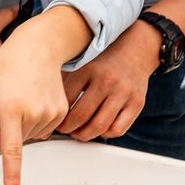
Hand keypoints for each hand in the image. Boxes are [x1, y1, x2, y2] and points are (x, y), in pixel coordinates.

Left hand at [0, 14, 79, 184]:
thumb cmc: (7, 65)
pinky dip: (34, 121)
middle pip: (14, 143)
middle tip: (2, 105)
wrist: (39, 46)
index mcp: (11, 108)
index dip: (11, 175)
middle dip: (5, 132)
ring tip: (19, 98)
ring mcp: (51, 114)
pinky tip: (32, 100)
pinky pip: (42, 130)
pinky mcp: (61, 113)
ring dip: (20, 126)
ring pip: (29, 138)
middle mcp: (34, 113)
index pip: (12, 150)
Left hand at [56, 25, 157, 141]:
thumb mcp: (82, 63)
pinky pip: (118, 129)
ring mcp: (123, 92)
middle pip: (81, 116)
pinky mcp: (137, 102)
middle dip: (68, 128)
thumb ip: (64, 81)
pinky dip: (105, 134)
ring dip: (85, 135)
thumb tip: (47, 107)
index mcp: (89, 69)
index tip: (54, 119)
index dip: (57, 114)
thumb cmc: (103, 61)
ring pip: (100, 126)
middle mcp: (107, 80)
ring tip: (79, 133)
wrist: (135, 50)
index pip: (66, 100)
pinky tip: (99, 129)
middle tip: (65, 129)